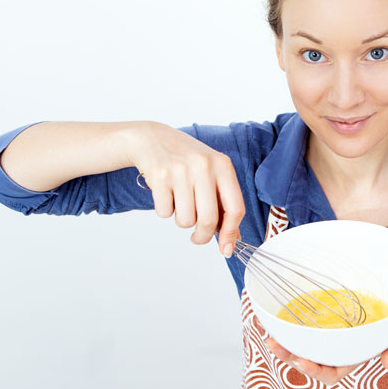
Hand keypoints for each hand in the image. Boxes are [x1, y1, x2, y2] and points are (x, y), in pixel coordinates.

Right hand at [125, 121, 244, 255]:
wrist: (153, 139)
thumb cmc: (187, 161)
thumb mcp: (212, 173)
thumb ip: (223, 203)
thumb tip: (231, 239)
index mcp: (223, 165)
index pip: (235, 208)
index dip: (231, 233)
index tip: (226, 249)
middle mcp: (204, 166)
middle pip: (208, 220)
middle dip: (202, 236)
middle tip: (197, 237)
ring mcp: (181, 170)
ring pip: (185, 220)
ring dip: (182, 220)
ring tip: (180, 202)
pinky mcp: (159, 176)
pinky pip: (165, 213)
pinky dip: (165, 210)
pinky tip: (166, 193)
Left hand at [264, 318, 387, 385]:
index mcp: (354, 357)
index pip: (331, 372)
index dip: (315, 371)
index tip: (299, 361)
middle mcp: (339, 350)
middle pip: (311, 360)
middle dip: (289, 355)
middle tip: (271, 343)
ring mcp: (332, 338)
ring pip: (305, 346)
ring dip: (286, 342)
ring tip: (268, 334)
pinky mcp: (328, 323)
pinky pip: (308, 329)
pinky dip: (293, 327)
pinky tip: (278, 319)